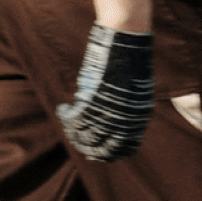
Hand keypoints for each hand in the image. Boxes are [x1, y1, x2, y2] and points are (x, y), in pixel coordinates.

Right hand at [57, 23, 156, 162]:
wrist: (126, 47)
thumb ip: (127, 112)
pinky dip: (65, 116)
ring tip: (67, 120)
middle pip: (101, 147)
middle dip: (86, 147)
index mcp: (138, 121)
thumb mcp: (135, 94)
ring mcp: (107, 114)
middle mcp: (124, 122)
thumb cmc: (130, 65)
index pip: (124, 150)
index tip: (95, 149)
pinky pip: (73, 120)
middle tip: (77, 140)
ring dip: (72, 131)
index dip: (108, 153)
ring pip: (84, 136)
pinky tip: (63, 109)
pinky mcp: (92, 103)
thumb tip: (111, 126)